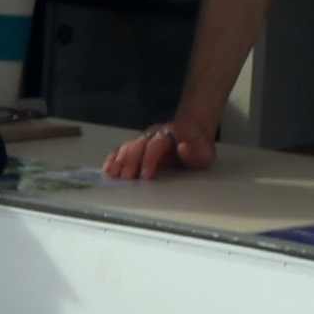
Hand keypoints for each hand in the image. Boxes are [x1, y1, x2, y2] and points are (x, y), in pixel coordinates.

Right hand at [99, 118, 218, 181]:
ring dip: (119, 161)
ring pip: (128, 147)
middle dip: (130, 163)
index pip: (156, 145)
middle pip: (138, 145)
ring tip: (113, 176)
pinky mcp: (137, 147)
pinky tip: (108, 168)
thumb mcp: (205, 152)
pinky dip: (113, 159)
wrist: (192, 135)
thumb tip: (183, 148)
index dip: (149, 160)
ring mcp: (144, 139)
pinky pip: (122, 150)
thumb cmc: (197, 147)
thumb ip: (195, 152)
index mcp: (171, 134)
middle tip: (126, 179)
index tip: (145, 175)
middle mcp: (154, 134)